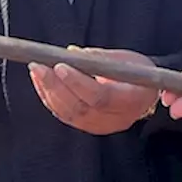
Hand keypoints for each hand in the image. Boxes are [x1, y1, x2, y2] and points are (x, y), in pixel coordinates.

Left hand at [29, 48, 158, 135]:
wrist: (145, 93)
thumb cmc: (137, 72)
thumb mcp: (128, 59)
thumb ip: (101, 58)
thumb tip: (72, 53)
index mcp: (132, 100)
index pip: (101, 97)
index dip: (78, 82)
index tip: (60, 65)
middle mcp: (117, 119)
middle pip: (81, 108)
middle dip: (55, 86)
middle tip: (39, 66)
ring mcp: (102, 127)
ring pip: (70, 114)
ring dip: (48, 91)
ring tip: (36, 70)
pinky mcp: (90, 128)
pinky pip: (66, 116)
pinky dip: (50, 99)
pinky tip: (41, 83)